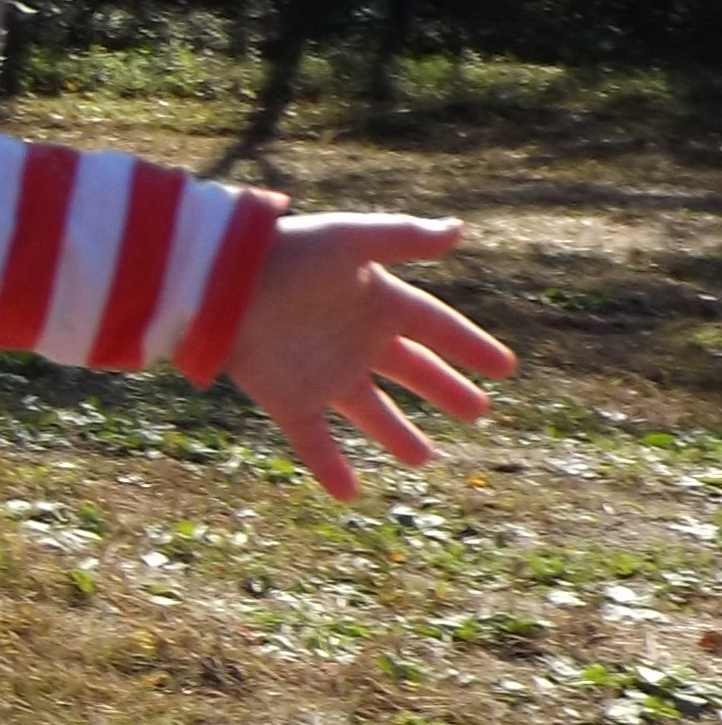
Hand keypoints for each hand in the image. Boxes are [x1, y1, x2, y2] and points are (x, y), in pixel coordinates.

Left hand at [223, 213, 512, 499]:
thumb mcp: (352, 240)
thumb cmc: (289, 252)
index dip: (468, 346)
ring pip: (369, 412)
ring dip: (396, 435)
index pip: (434, 327)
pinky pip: (315, 441)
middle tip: (477, 412)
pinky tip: (349, 493)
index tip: (503, 368)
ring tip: (424, 459)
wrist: (222, 281)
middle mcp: (355, 341)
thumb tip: (458, 230)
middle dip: (443, 390)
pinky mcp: (290, 400)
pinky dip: (330, 467)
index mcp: (376, 301)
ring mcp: (324, 373)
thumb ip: (404, 239)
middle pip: (410, 371)